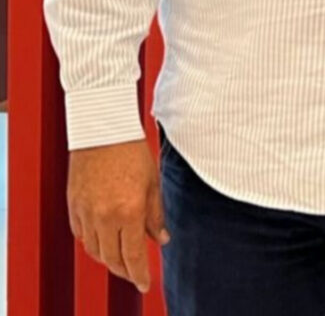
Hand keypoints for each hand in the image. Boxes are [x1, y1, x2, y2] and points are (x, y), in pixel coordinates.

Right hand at [67, 139, 169, 292]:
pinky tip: (104, 240)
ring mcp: (86, 213)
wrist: (103, 130)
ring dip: (109, 258)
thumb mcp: (152, 182)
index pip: (133, 255)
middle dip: (124, 271)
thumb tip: (162, 239)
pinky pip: (82, 236)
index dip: (139, 274)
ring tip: (121, 259)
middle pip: (112, 258)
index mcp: (129, 210)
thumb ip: (156, 214)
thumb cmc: (132, 151)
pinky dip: (94, 243)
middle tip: (135, 274)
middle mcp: (104, 216)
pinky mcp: (73, 207)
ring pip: (95, 251)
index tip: (145, 283)